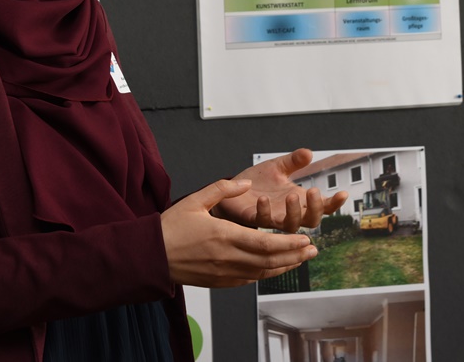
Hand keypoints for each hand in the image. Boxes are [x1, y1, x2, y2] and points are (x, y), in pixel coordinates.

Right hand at [161, 179, 318, 287]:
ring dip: (285, 267)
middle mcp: (228, 257)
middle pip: (270, 260)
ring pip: (262, 273)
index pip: (266, 243)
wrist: (150, 257)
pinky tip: (274, 268)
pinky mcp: (219, 282)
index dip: (290, 243)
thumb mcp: (195, 200)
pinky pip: (249, 280)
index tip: (305, 238)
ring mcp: (225, 273)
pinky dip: (266, 274)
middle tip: (312, 250)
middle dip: (295, 255)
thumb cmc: (170, 228)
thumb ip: (222, 188)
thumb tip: (245, 182)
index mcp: (225, 236)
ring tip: (301, 260)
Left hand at [213, 149, 347, 232]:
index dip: (334, 203)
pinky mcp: (254, 219)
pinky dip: (264, 211)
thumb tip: (308, 152)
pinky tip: (263, 198)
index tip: (343, 193)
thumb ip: (294, 161)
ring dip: (293, 213)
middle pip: (312, 221)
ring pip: (290, 226)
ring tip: (291, 195)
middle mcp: (289, 212)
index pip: (323, 207)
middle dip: (315, 208)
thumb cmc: (259, 180)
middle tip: (313, 191)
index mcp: (299, 200)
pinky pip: (263, 221)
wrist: (233, 188)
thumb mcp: (278, 166)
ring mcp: (273, 218)